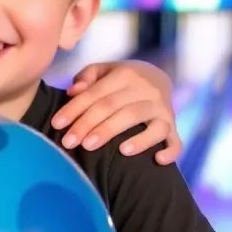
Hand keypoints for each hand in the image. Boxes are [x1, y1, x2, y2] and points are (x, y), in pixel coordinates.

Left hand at [51, 60, 180, 163]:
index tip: (57, 125)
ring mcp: (161, 108)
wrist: (158, 78)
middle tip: (69, 143)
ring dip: (115, 132)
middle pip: (112, 107)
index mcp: (125, 74)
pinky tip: (157, 160)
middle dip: (88, 125)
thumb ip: (87, 77)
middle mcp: (145, 88)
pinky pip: (175, 139)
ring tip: (94, 146)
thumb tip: (73, 91)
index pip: (95, 93)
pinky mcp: (172, 125)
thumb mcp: (104, 71)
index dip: (74, 109)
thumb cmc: (120, 79)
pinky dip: (169, 150)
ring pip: (138, 118)